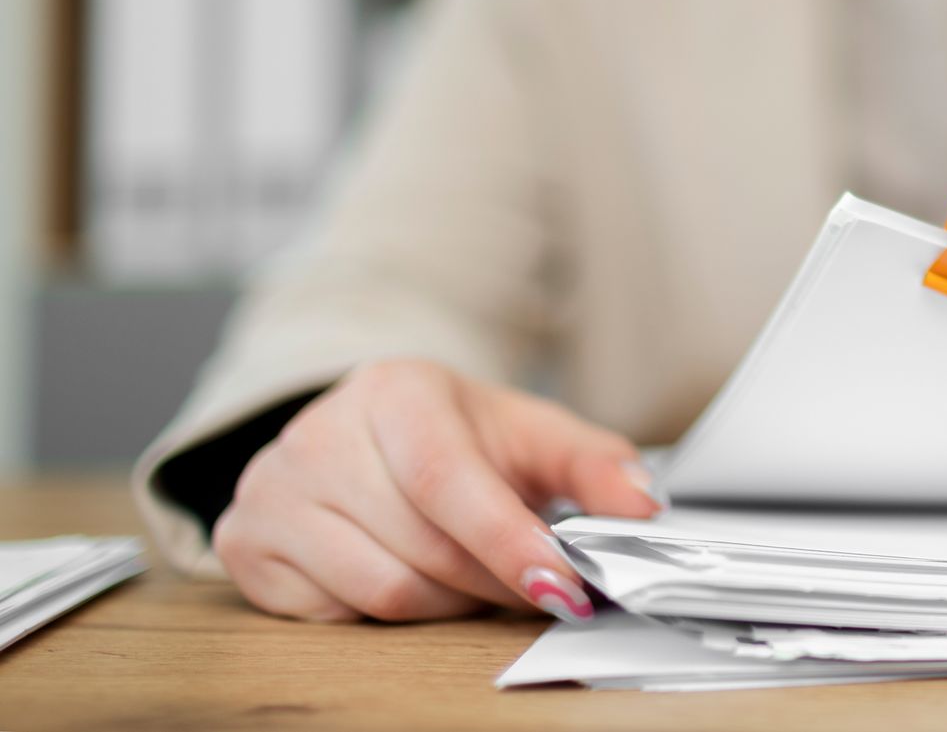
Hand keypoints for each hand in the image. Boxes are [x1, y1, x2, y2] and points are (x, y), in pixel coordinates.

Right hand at [211, 358, 660, 622]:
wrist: (368, 430)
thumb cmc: (459, 437)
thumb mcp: (532, 434)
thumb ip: (597, 466)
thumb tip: (644, 507)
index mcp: (394, 389)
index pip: (447, 479)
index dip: (506, 542)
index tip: (562, 585)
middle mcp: (319, 433)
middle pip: (421, 545)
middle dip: (492, 581)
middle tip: (533, 584)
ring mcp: (272, 488)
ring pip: (381, 589)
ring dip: (447, 602)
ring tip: (473, 577)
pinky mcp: (245, 542)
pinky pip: (332, 614)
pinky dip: (387, 614)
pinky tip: (409, 574)